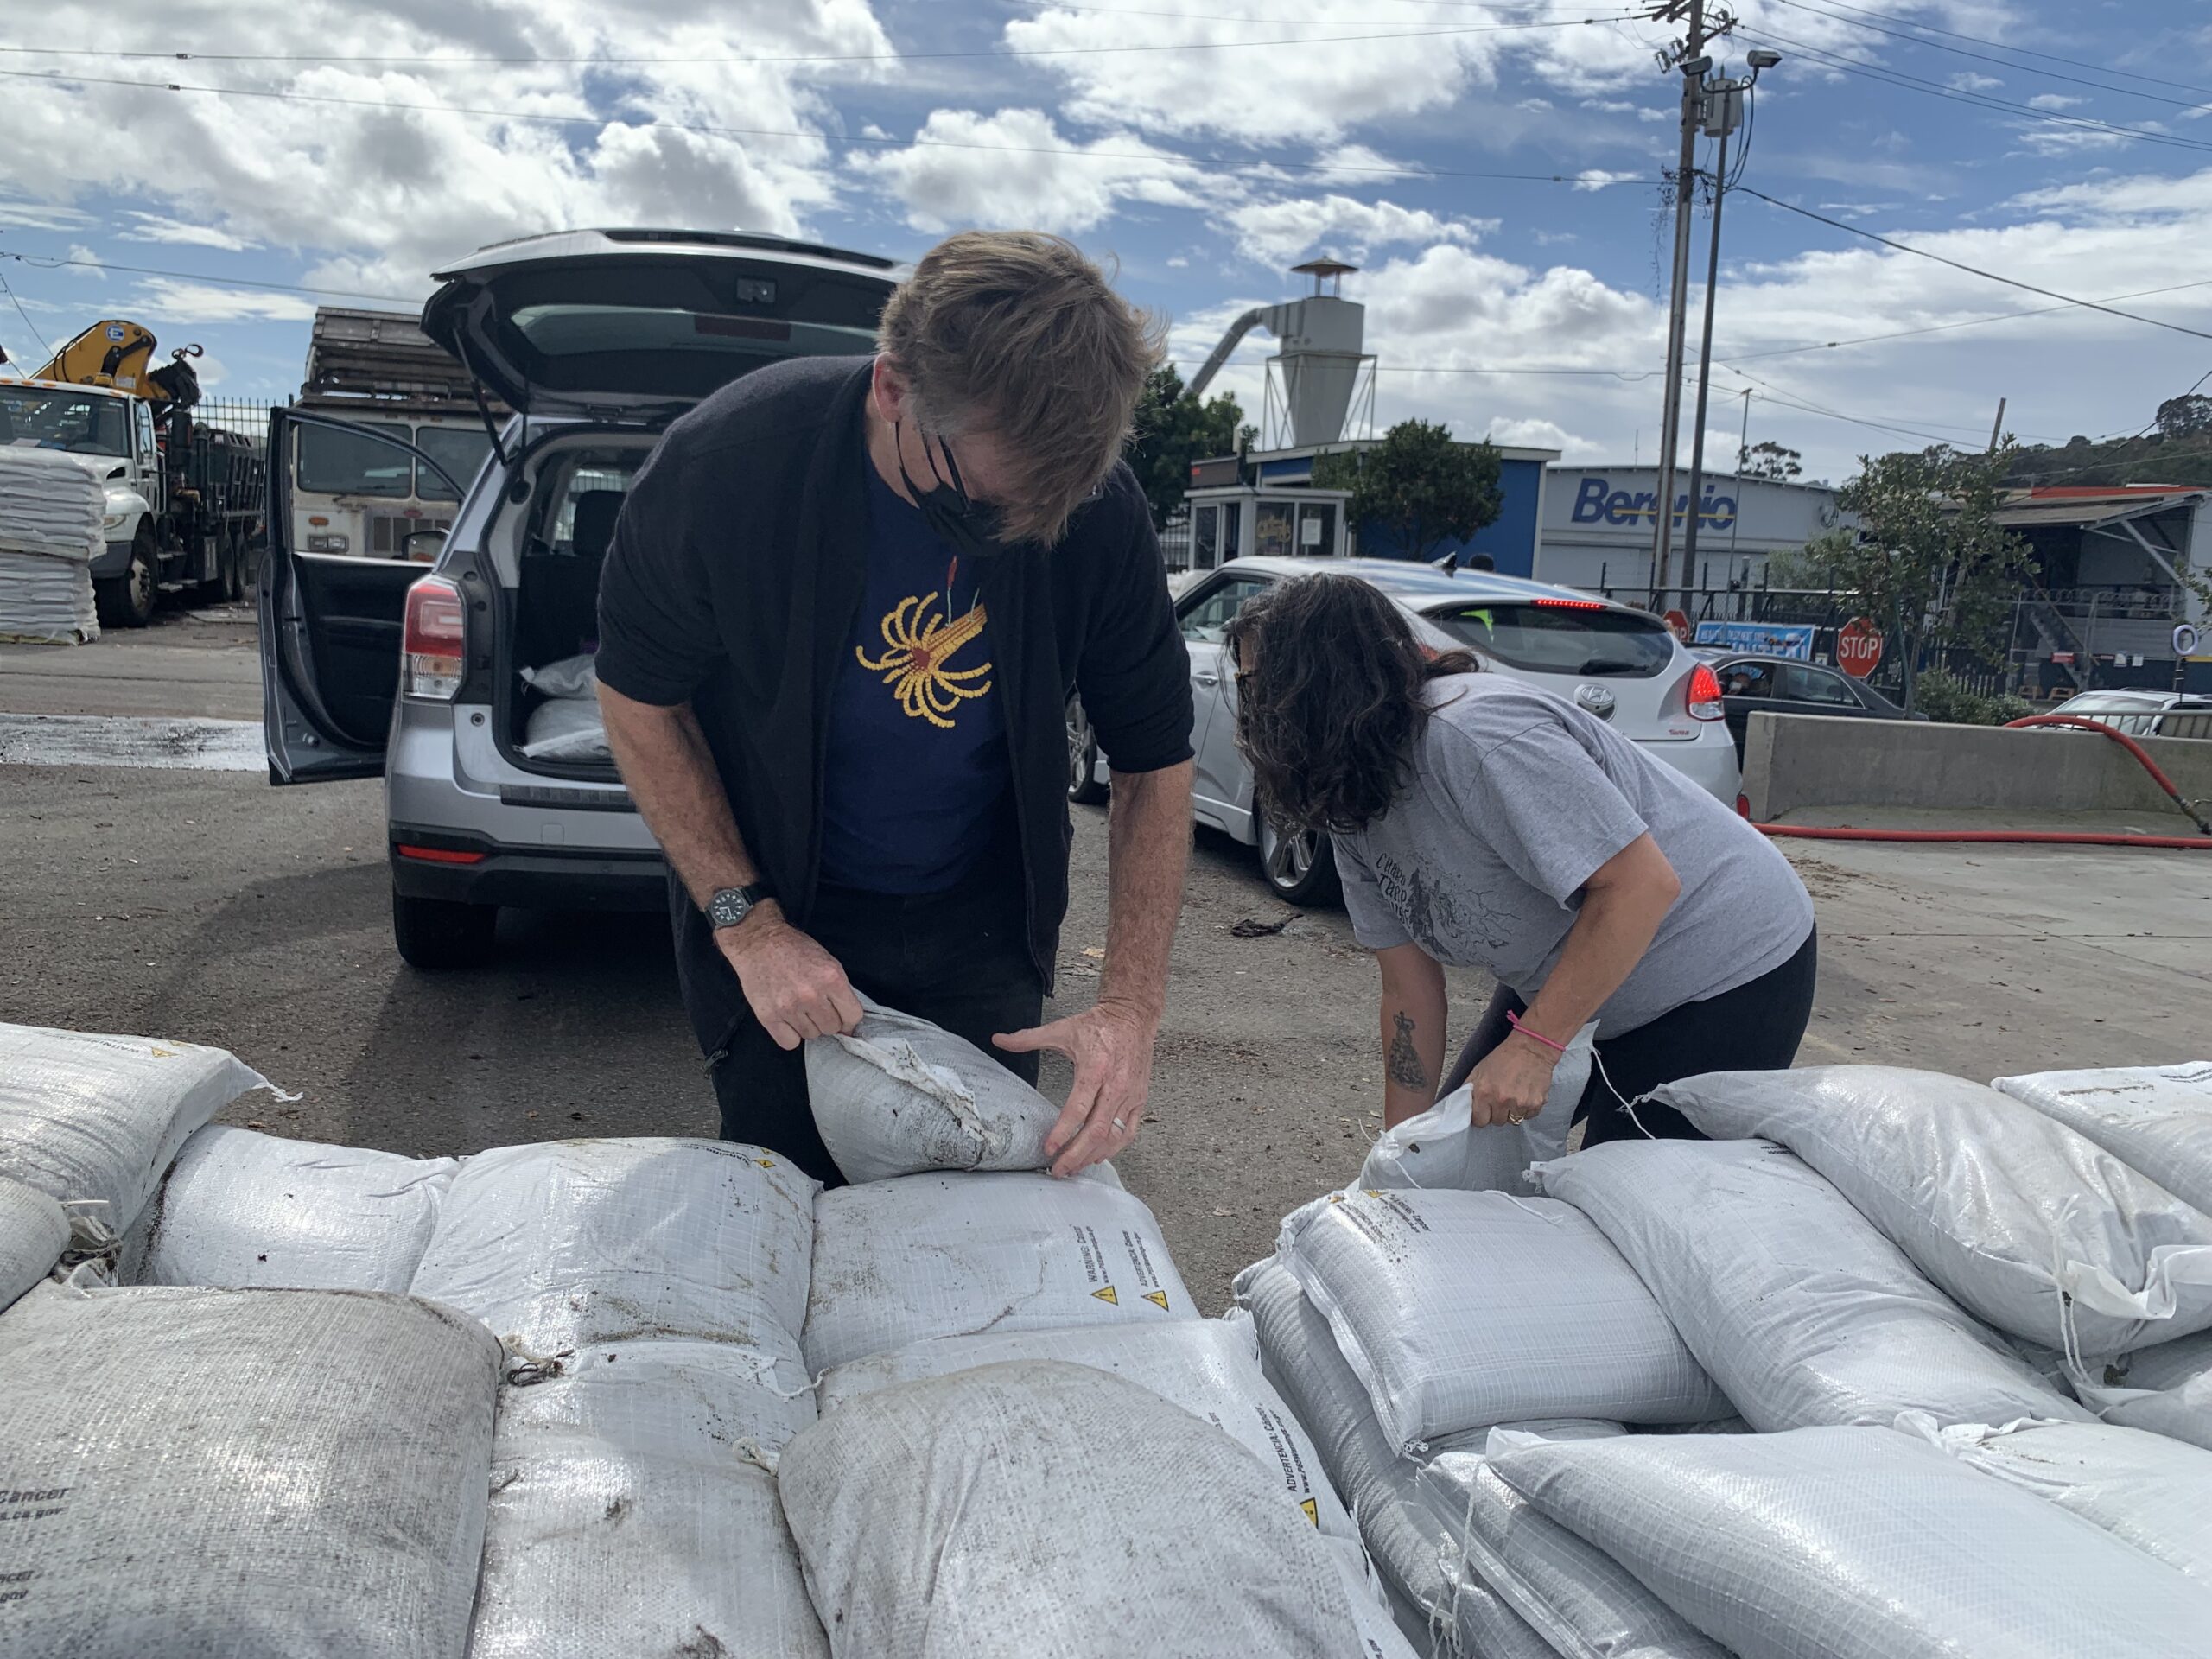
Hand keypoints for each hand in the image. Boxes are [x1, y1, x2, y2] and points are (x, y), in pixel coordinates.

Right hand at [716, 903, 862, 1050]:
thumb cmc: (793, 949)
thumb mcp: (827, 961)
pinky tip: (787, 1019)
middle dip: (827, 1019)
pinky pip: (789, 1042)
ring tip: (798, 1007)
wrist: (758, 941)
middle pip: (832, 1028)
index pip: (853, 1016)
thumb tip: (848, 1022)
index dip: (849, 1018)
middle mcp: (811, 995)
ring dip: (808, 1025)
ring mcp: (789, 1007)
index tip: (842, 1016)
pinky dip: (790, 1034)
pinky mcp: (769, 1016)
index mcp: (831, 978)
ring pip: (811, 1035)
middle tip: (816, 1007)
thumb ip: (839, 990)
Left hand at [995, 1000, 1157, 1177]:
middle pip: (1096, 1131)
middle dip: (1076, 1155)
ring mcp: (1130, 1095)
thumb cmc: (1099, 1025)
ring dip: (1092, 1156)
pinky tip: (1097, 1156)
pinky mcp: (1139, 1100)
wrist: (1133, 1017)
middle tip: (1058, 1170)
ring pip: (1113, 1136)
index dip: (1063, 1132)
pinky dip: (1113, 1148)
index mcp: (1095, 1069)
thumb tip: (999, 1039)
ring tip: (1073, 1167)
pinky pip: (1128, 1131)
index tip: (1049, 1149)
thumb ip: (1028, 1038)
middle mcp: (1115, 1086)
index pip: (1078, 1109)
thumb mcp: (1061, 1029)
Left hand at [1468, 1034, 1557, 1128]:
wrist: (1531, 1047)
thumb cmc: (1504, 1056)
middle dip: (1498, 1112)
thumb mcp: (1479, 1070)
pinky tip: (1525, 1093)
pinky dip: (1527, 1108)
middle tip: (1501, 1098)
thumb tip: (1463, 1106)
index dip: (1482, 1115)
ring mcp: (1519, 1103)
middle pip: (1497, 1122)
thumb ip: (1470, 1090)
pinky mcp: (1536, 1103)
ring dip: (1513, 1111)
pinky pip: (1529, 1116)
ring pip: (1513, 1120)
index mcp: (1484, 1092)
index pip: (1479, 1120)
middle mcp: (1501, 1100)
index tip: (1485, 1111)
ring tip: (1514, 1094)